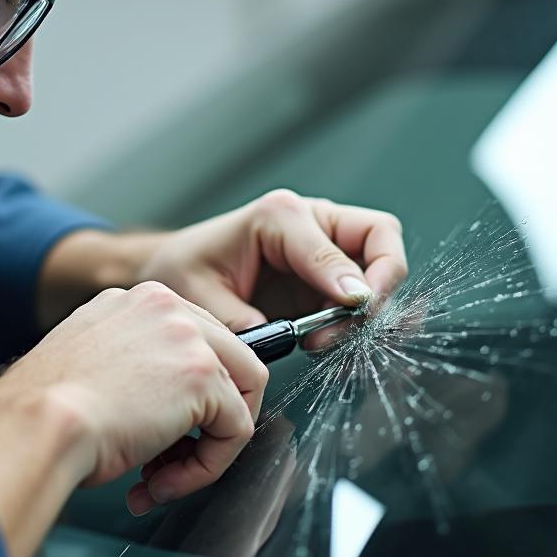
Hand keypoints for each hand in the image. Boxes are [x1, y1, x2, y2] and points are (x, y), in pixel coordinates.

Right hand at [0, 280, 268, 512]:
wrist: (36, 424)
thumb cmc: (46, 410)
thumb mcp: (93, 366)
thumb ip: (134, 368)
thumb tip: (162, 403)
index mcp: (135, 300)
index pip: (194, 343)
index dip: (186, 398)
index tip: (162, 431)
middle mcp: (164, 305)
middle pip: (230, 362)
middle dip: (207, 422)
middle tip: (170, 459)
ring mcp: (187, 335)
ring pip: (238, 398)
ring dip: (205, 450)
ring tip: (161, 477)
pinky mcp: (202, 374)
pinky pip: (235, 430)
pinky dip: (206, 467)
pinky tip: (160, 481)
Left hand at [138, 189, 407, 333]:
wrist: (177, 271)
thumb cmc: (186, 269)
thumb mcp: (201, 293)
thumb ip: (240, 318)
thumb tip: (282, 339)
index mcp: (278, 215)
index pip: (332, 242)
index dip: (348, 277)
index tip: (352, 307)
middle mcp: (310, 224)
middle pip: (379, 237)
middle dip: (379, 283)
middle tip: (355, 323)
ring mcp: (323, 251)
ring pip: (380, 267)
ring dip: (370, 308)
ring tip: (329, 340)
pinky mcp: (326, 280)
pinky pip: (364, 294)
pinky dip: (364, 318)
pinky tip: (341, 341)